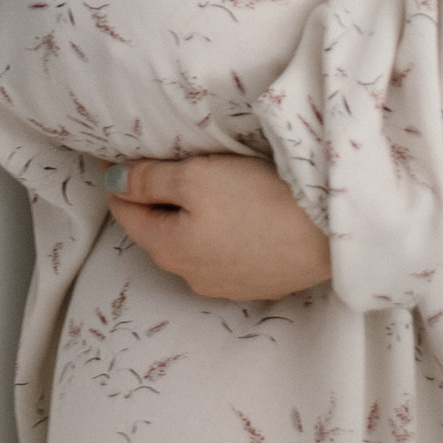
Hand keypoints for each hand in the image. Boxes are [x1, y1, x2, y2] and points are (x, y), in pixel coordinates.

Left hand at [109, 154, 332, 302]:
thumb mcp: (195, 177)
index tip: (125, 157)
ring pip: (192, 246)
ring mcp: (225, 285)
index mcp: (167, 248)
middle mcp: (190, 275)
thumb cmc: (258, 199)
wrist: (329, 233)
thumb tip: (113, 182)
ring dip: (191, 220)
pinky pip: (225, 255)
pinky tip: (242, 215)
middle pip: (159, 231)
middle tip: (168, 166)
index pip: (126, 212)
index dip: (121, 182)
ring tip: (210, 190)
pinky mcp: (257, 284)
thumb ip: (149, 179)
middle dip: (157, 201)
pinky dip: (222, 235)